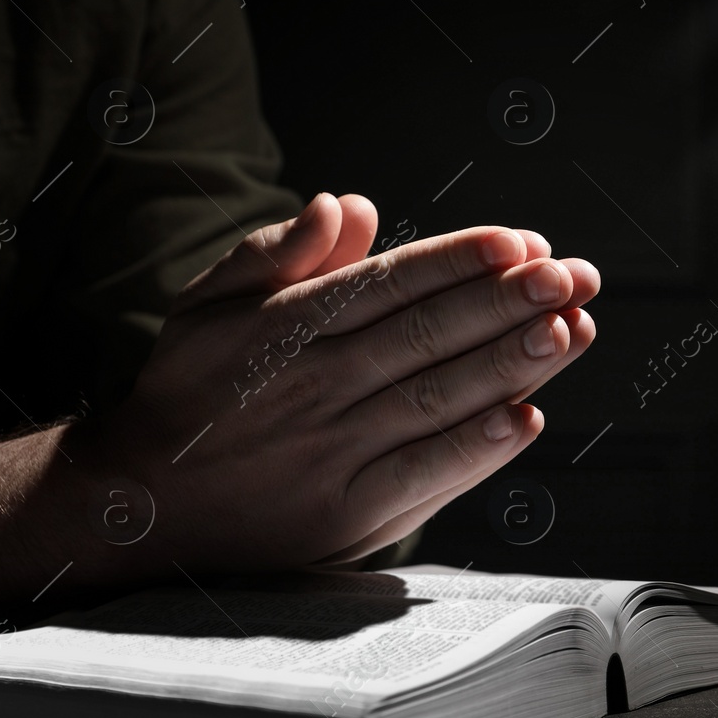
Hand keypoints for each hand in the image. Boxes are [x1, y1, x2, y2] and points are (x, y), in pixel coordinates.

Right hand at [56, 192, 598, 581]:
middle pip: (426, 335)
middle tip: (575, 275)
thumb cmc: (194, 389)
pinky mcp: (348, 514)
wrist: (143, 507)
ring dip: (510, 365)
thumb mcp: (211, 304)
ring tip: (570, 329)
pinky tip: (527, 419)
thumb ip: (279, 251)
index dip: (460, 260)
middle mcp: (314, 385)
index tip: (524, 241)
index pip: (390, 284)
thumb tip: (348, 203)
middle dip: (508, 302)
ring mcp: (333, 452)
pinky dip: (475, 450)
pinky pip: (421, 475)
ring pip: (436, 399)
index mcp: (287, 326)